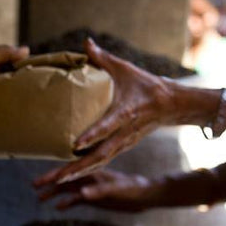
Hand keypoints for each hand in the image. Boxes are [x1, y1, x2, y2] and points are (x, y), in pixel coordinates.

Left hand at [34, 38, 175, 187]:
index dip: (93, 135)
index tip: (76, 144)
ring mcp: (123, 144)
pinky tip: (69, 176)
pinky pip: (101, 162)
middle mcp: (124, 135)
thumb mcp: (126, 69)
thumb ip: (104, 58)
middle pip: (99, 155)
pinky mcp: (120, 148)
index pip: (108, 126)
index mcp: (126, 114)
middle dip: (77, 168)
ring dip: (78, 174)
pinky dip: (86, 170)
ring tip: (57, 182)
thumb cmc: (146, 85)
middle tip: (57, 178)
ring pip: (99, 163)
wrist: (169, 105)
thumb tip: (86, 43)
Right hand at [38, 167, 163, 211]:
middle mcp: (88, 178)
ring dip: (55, 194)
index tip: (38, 182)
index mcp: (91, 172)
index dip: (52, 177)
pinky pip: (77, 200)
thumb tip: (80, 194)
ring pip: (68, 189)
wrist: (144, 194)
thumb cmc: (132, 189)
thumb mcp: (115, 190)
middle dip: (48, 183)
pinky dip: (68, 203)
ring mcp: (91, 188)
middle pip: (64, 180)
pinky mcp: (95, 197)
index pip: (67, 173)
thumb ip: (98, 192)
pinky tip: (59, 208)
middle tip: (33, 187)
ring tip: (40, 199)